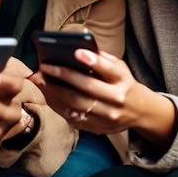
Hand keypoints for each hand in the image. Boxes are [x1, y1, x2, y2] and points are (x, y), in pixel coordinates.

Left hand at [34, 49, 177, 147]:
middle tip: (44, 67)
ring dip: (53, 91)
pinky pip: (72, 117)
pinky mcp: (97, 128)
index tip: (76, 52)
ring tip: (39, 80)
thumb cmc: (121, 82)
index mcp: (123, 80)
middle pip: (86, 88)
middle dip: (62, 76)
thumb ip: (100, 58)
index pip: (108, 69)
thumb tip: (74, 48)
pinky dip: (57, 104)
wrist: (139, 111)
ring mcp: (107, 117)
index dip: (92, 61)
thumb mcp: (118, 68)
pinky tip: (47, 93)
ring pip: (75, 104)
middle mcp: (117, 99)